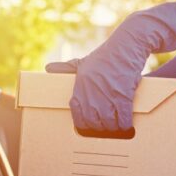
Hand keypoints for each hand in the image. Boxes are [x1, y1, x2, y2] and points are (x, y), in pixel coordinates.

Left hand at [46, 2, 175, 130]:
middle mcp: (91, 91)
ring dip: (113, 129)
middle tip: (105, 131)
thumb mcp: (84, 62)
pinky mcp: (123, 94)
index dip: (82, 123)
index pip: (77, 113)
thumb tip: (48, 68)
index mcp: (80, 85)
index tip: (88, 127)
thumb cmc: (106, 55)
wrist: (127, 45)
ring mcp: (108, 93)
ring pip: (108, 122)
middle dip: (99, 129)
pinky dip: (125, 124)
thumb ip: (67, 69)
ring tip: (116, 130)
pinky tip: (127, 126)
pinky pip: (123, 117)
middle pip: (92, 121)